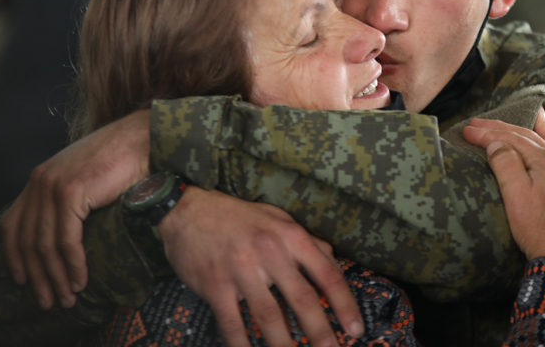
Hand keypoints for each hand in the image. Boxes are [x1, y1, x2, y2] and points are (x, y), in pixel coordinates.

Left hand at [1, 109, 150, 308]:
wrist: (143, 139)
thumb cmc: (123, 159)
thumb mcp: (85, 178)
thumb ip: (68, 198)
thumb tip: (64, 234)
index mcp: (40, 178)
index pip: (12, 225)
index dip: (15, 257)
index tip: (24, 280)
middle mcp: (40, 181)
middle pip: (26, 239)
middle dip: (36, 275)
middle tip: (48, 300)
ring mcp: (53, 185)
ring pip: (44, 244)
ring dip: (56, 276)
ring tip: (68, 296)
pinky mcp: (71, 192)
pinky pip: (66, 239)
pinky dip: (72, 263)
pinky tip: (81, 278)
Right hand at [159, 188, 363, 346]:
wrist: (189, 211)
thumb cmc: (239, 217)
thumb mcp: (279, 219)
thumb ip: (307, 241)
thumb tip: (334, 263)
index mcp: (291, 236)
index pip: (327, 273)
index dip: (344, 304)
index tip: (355, 329)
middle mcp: (270, 252)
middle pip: (303, 300)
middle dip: (321, 332)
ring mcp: (242, 270)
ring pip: (270, 317)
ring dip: (284, 345)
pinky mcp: (216, 285)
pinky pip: (233, 323)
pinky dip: (242, 345)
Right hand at [462, 108, 544, 273]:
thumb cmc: (537, 227)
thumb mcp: (515, 194)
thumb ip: (505, 163)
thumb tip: (497, 143)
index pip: (511, 138)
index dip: (487, 133)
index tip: (467, 130)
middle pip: (529, 137)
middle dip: (502, 128)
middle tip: (480, 122)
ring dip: (537, 130)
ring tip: (534, 115)